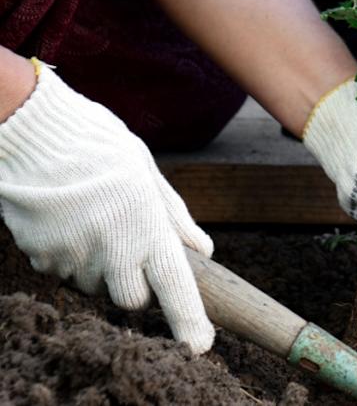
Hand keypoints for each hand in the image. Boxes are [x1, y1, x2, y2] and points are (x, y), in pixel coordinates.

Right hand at [0, 61, 214, 351]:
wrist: (32, 132)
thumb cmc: (97, 144)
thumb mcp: (147, 172)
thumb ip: (175, 217)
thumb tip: (203, 252)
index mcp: (145, 228)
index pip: (174, 289)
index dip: (189, 322)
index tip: (200, 345)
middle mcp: (110, 251)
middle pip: (131, 299)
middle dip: (136, 284)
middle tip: (131, 245)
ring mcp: (71, 257)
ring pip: (94, 285)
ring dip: (100, 267)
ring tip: (93, 219)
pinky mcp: (39, 256)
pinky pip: (63, 271)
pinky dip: (70, 256)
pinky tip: (67, 220)